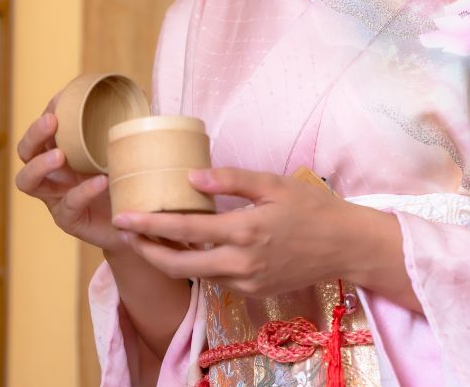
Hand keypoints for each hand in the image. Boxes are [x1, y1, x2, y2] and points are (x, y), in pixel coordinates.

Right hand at [14, 92, 123, 251]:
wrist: (138, 223)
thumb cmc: (127, 181)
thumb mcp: (126, 151)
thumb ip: (128, 126)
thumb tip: (140, 92)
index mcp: (63, 152)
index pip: (44, 130)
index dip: (47, 113)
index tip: (60, 98)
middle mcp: (53, 173)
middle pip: (25, 152)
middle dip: (34, 134)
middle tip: (51, 122)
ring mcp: (56, 197)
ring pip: (28, 181)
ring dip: (40, 165)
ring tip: (59, 155)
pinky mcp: (69, 220)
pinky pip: (68, 204)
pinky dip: (83, 191)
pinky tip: (100, 181)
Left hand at [112, 168, 366, 298]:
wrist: (345, 246)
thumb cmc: (312, 208)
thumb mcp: (274, 184)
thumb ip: (231, 180)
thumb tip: (191, 177)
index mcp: (244, 230)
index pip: (184, 230)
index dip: (149, 225)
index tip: (123, 217)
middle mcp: (241, 262)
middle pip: (178, 265)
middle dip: (147, 250)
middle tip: (125, 233)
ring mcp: (247, 282)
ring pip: (195, 275)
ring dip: (170, 258)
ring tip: (152, 237)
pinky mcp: (254, 291)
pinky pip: (216, 278)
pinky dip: (198, 264)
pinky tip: (190, 247)